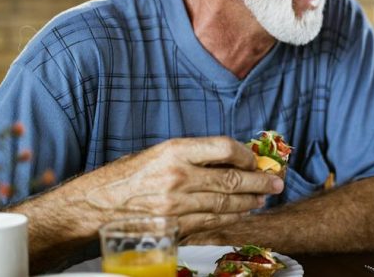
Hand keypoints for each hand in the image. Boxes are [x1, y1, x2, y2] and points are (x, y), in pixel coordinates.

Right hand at [79, 136, 283, 237]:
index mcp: (175, 151)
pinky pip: (211, 221)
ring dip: (249, 201)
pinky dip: (231, 217)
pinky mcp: (175, 226)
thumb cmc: (127, 176)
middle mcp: (178, 176)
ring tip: (263, 198)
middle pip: (231, 179)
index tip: (256, 159)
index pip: (224, 148)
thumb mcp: (159, 153)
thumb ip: (193, 155)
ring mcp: (177, 204)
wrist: (97, 205)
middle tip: (276, 182)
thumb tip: (229, 158)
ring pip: (226, 203)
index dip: (246, 154)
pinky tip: (242, 213)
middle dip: (259, 182)